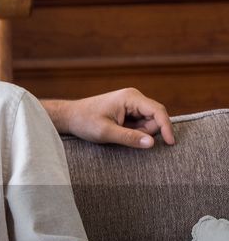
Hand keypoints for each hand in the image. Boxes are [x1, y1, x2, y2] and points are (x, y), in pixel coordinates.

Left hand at [53, 88, 175, 148]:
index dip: (166, 127)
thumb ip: (129, 137)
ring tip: (117, 133)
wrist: (69, 117)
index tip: (171, 143)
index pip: (158, 111)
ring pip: (148, 123)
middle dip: (146, 132)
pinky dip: (134, 132)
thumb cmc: (84, 122)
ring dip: (139, 133)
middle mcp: (134, 98)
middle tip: (123, 136)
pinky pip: (140, 124)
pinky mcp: (128, 111)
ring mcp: (132, 104)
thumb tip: (152, 143)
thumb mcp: (105, 132)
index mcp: (131, 97)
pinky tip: (118, 132)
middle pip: (154, 118)